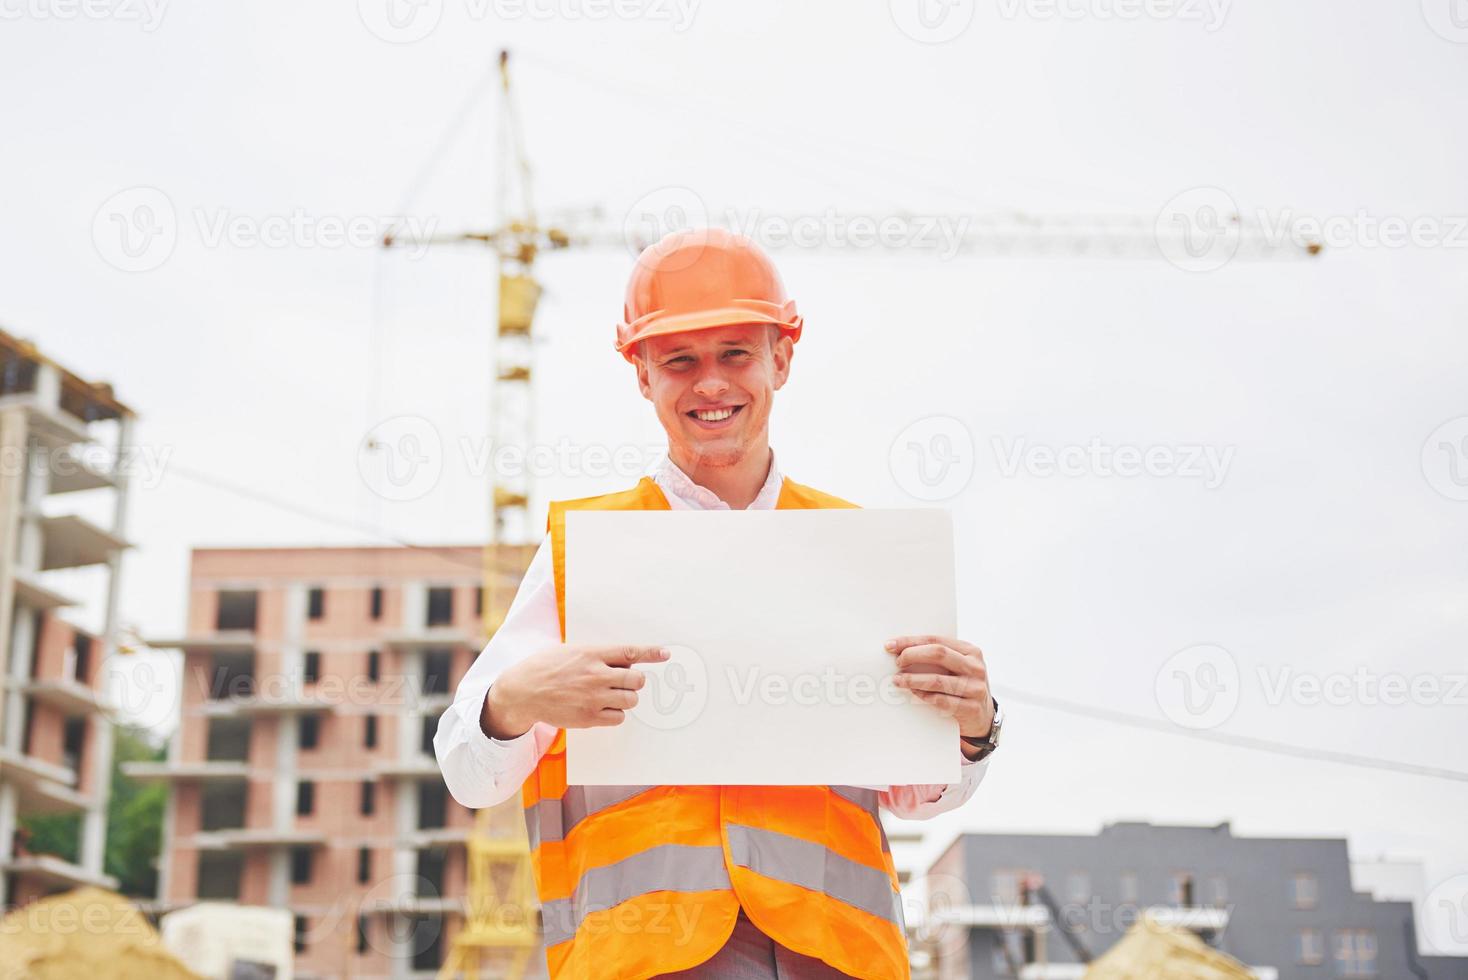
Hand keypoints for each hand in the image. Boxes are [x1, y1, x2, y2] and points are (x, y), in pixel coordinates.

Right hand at [481, 645, 668, 738]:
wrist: (523, 692)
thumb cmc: (547, 667)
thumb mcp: (572, 651)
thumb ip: (598, 655)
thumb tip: (625, 661)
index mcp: (592, 653)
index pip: (630, 652)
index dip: (651, 653)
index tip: (665, 653)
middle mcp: (595, 675)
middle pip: (637, 680)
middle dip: (634, 680)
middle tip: (623, 681)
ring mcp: (593, 698)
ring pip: (631, 700)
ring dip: (625, 697)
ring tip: (608, 695)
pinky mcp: (589, 718)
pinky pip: (619, 718)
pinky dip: (615, 714)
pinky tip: (601, 707)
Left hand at [885, 635, 994, 741]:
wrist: (983, 717)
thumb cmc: (963, 686)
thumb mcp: (958, 667)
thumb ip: (938, 658)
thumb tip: (900, 650)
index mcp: (970, 651)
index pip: (936, 640)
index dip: (911, 641)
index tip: (891, 645)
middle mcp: (975, 667)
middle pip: (938, 654)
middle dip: (912, 656)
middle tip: (897, 663)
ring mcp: (975, 688)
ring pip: (937, 680)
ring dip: (913, 679)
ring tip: (898, 680)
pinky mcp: (972, 708)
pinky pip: (941, 701)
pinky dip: (923, 696)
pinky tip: (912, 694)